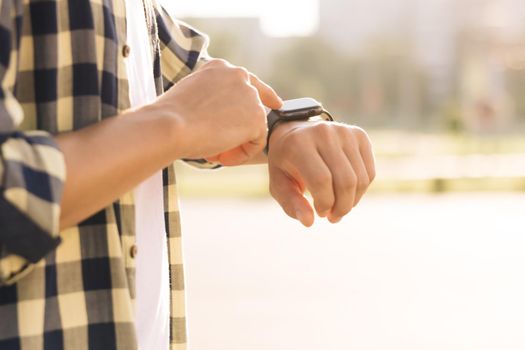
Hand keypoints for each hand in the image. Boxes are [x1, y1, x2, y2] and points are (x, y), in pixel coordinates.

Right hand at [153, 59, 281, 161]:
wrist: (170, 125)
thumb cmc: (170, 117)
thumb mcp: (191, 97)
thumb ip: (212, 100)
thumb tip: (221, 117)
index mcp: (220, 68)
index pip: (247, 80)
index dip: (264, 95)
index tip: (275, 104)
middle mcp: (239, 76)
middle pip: (256, 104)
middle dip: (244, 127)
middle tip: (225, 146)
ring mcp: (251, 96)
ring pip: (254, 127)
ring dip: (236, 143)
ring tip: (212, 152)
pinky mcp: (257, 118)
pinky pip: (256, 143)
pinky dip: (241, 154)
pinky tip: (221, 157)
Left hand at [267, 120, 374, 226]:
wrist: (296, 134)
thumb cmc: (286, 164)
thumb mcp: (279, 184)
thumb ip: (291, 203)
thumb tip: (309, 222)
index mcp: (299, 143)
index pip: (322, 180)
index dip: (324, 203)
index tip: (319, 213)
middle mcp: (324, 133)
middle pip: (346, 180)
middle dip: (342, 207)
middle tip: (333, 217)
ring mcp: (344, 132)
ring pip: (361, 179)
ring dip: (352, 202)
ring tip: (339, 208)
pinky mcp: (360, 135)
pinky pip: (370, 172)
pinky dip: (360, 191)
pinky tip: (347, 194)